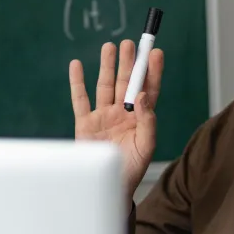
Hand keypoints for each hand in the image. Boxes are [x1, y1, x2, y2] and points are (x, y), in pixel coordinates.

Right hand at [69, 40, 163, 202]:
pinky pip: (80, 99)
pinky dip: (77, 82)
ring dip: (107, 66)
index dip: (152, 71)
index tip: (156, 53)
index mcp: (140, 118)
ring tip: (110, 46)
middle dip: (129, 63)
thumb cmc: (131, 170)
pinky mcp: (84, 123)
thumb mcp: (146, 147)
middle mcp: (121, 113)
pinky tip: (77, 65)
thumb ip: (148, 121)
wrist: (109, 189)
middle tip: (131, 43)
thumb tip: (141, 96)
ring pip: (105, 85)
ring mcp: (102, 116)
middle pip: (126, 82)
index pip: (148, 89)